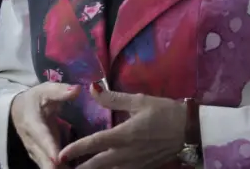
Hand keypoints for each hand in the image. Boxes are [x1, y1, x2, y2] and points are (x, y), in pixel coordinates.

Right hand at [11, 82, 81, 167]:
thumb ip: (61, 91)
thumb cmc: (35, 99)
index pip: (42, 138)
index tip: (58, 159)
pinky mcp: (40, 158)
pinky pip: (51, 167)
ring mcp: (36, 153)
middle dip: (57, 167)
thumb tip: (77, 89)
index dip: (50, 149)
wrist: (17, 110)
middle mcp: (32, 142)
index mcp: (33, 123)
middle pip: (44, 160)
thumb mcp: (46, 90)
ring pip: (47, 167)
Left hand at [58, 84, 185, 168]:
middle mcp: (125, 154)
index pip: (93, 144)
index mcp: (123, 135)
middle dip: (80, 168)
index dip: (75, 150)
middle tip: (62, 167)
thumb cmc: (165, 112)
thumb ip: (114, 98)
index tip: (60, 155)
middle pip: (96, 166)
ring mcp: (134, 165)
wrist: (189, 130)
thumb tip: (92, 88)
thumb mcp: (140, 101)